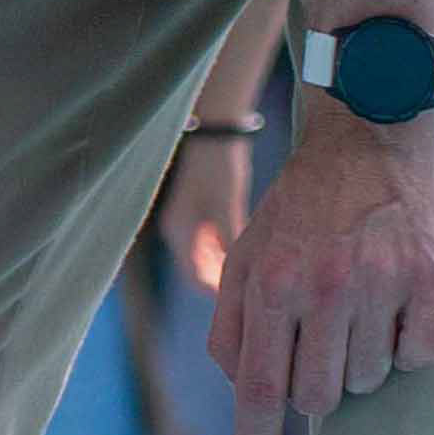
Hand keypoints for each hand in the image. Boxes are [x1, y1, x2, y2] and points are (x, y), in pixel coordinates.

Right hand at [154, 127, 252, 308]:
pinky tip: (249, 253)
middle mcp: (178, 232)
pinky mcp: (197, 216)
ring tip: (255, 276)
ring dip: (226, 269)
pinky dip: (225, 253)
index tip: (246, 302)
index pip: (196, 278)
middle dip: (223, 284)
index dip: (219, 293)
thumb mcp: (227, 206)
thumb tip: (243, 272)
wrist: (214, 133)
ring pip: (206, 260)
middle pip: (200, 272)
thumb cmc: (220, 168)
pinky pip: (210, 245)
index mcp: (180, 232)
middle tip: (254, 293)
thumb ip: (231, 239)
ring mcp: (186, 224)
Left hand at [209, 94, 433, 434]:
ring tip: (359, 311)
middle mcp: (324, 288)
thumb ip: (232, 322)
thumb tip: (241, 388)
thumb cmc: (303, 206)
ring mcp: (381, 284)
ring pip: (369, 379)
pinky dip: (409, 346)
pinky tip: (398, 310)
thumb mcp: (247, 254)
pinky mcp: (431, 279)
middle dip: (314, 391)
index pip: (259, 388)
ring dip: (360, 361)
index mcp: (270, 284)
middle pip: (317, 397)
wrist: (371, 137)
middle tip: (321, 351)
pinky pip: (421, 355)